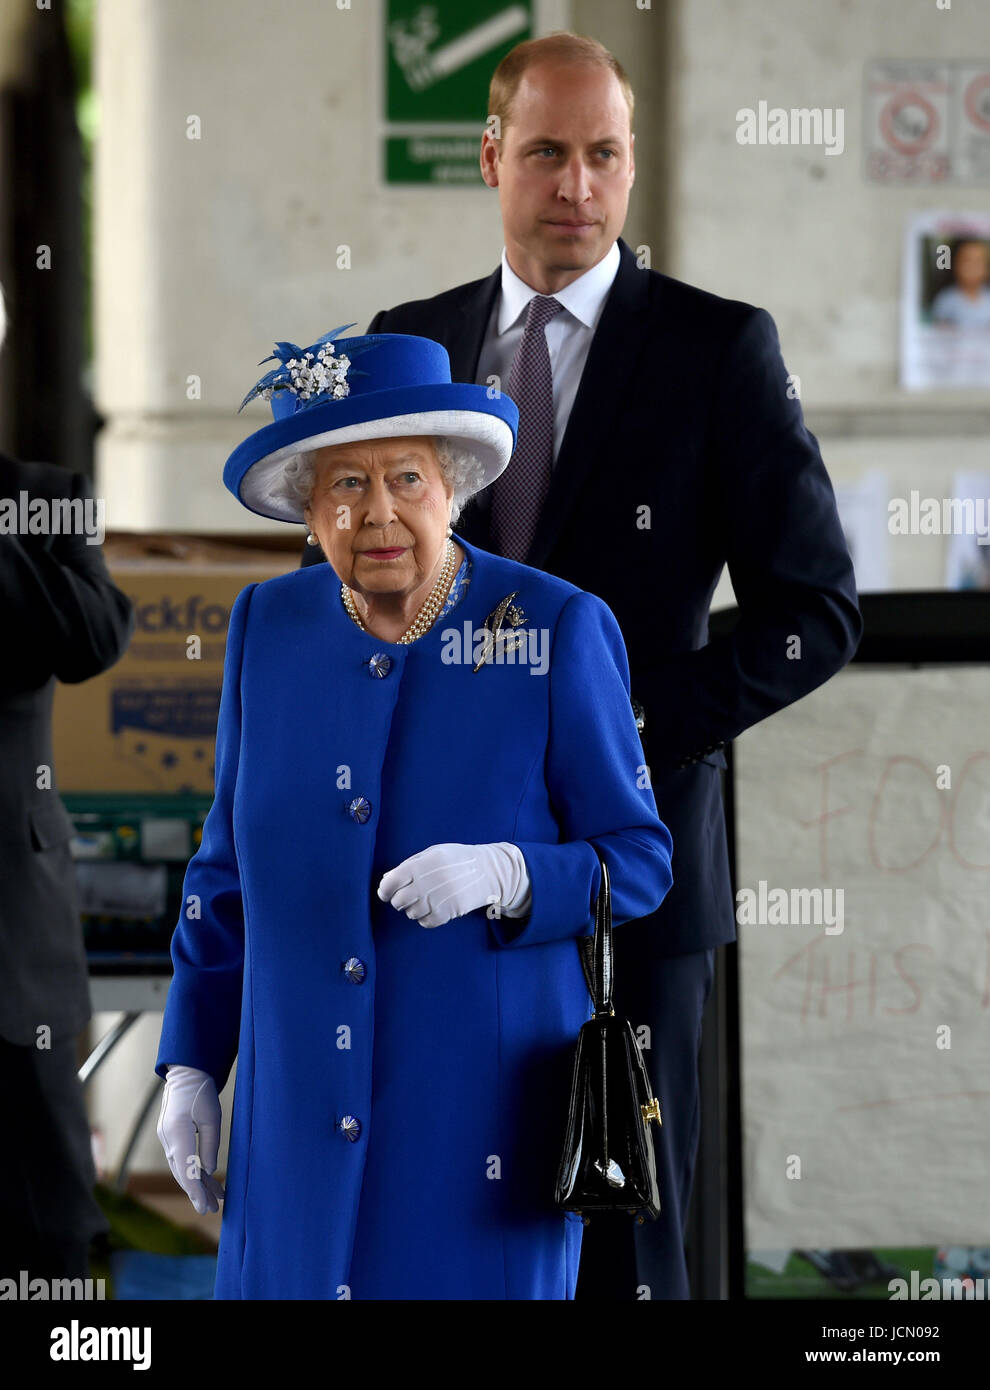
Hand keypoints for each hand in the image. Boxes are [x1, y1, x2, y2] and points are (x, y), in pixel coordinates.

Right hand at [157, 1064, 225, 1213]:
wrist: (185, 1075)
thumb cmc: (201, 1092)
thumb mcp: (211, 1116)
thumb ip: (209, 1144)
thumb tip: (208, 1170)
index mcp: (177, 1133)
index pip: (185, 1169)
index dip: (195, 1190)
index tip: (204, 1206)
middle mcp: (167, 1139)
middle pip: (181, 1173)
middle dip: (196, 1193)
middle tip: (211, 1209)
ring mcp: (167, 1138)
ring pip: (182, 1168)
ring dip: (197, 1183)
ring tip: (216, 1200)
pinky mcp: (171, 1137)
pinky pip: (182, 1158)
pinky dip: (194, 1170)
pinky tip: (208, 1181)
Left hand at [377, 842, 531, 927]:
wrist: (488, 871)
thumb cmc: (457, 859)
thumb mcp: (433, 853)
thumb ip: (409, 865)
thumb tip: (386, 880)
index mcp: (422, 865)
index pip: (391, 883)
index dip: (384, 890)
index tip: (386, 892)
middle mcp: (428, 883)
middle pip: (398, 901)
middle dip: (398, 899)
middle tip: (407, 895)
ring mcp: (438, 900)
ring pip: (411, 913)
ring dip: (413, 908)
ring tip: (425, 898)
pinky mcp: (448, 913)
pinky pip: (425, 922)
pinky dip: (425, 917)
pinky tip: (433, 907)